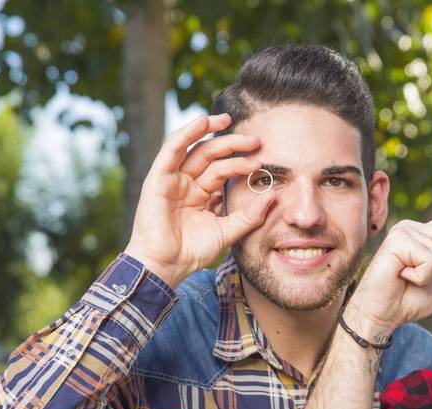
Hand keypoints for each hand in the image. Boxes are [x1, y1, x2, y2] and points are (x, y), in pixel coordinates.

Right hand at [124, 113, 274, 287]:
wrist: (166, 265)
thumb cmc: (192, 252)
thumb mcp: (228, 231)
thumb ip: (250, 215)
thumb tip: (274, 195)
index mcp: (201, 195)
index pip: (223, 171)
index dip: (241, 163)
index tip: (261, 161)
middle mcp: (187, 184)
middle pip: (211, 156)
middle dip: (233, 145)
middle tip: (255, 140)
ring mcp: (172, 180)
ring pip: (193, 148)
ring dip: (210, 131)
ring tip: (228, 120)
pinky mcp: (158, 178)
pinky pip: (172, 149)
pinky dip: (187, 133)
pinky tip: (203, 122)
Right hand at [344, 211, 431, 337]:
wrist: (382, 315)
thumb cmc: (409, 299)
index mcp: (425, 234)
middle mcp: (414, 227)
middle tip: (420, 277)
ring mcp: (404, 230)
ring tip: (409, 278)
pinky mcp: (396, 240)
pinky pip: (430, 259)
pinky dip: (421, 276)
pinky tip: (403, 276)